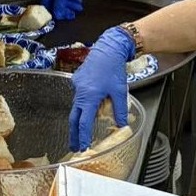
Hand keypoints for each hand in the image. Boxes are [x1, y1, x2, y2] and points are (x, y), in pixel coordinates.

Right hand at [42, 0, 91, 20]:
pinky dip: (72, 1)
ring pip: (62, 1)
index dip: (53, 12)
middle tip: (71, 14)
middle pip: (54, 4)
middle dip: (64, 10)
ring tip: (78, 8)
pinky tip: (78, 3)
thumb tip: (57, 16)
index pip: (46, 4)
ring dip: (70, 6)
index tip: (60, 17)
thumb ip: (59, 5)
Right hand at [69, 27, 134, 150]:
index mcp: (89, 96)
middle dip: (74, 133)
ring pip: (76, 107)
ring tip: (82, 132)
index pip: (84, 122)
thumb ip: (119, 110)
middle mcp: (80, 92)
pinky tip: (90, 106)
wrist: (108, 48)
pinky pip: (79, 97)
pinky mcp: (78, 80)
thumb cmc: (113, 68)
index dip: (83, 136)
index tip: (83, 147)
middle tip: (74, 146)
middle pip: (74, 118)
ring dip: (79, 120)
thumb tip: (121, 125)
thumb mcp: (120, 91)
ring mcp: (77, 86)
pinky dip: (83, 105)